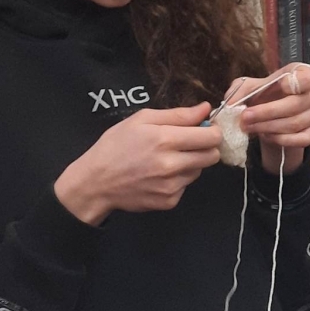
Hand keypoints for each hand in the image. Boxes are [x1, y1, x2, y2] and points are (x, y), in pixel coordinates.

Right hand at [54, 102, 221, 223]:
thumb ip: (177, 115)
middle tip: (189, 144)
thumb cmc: (115, 146)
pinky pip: (186, 186)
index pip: (211, 138)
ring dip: (191, 163)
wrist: (96, 182)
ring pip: (199, 171)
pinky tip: (159, 175)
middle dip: (206, 148)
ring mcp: (171, 186)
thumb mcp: (141, 120)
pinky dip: (178, 179)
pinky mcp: (169, 201)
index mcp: (165, 140)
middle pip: (212, 156)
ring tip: (167, 159)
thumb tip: (205, 109)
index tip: (206, 130)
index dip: (213, 132)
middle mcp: (171, 165)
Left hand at [231, 64, 309, 174]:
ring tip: (249, 128)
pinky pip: (299, 140)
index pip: (307, 77)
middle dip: (266, 113)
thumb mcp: (249, 88)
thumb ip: (239, 91)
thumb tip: (230, 104)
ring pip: (295, 124)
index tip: (281, 85)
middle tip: (245, 118)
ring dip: (268, 127)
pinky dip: (279, 139)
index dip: (296, 82)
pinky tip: (266, 136)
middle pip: (295, 105)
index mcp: (303, 74)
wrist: (272, 117)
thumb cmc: (264, 96)